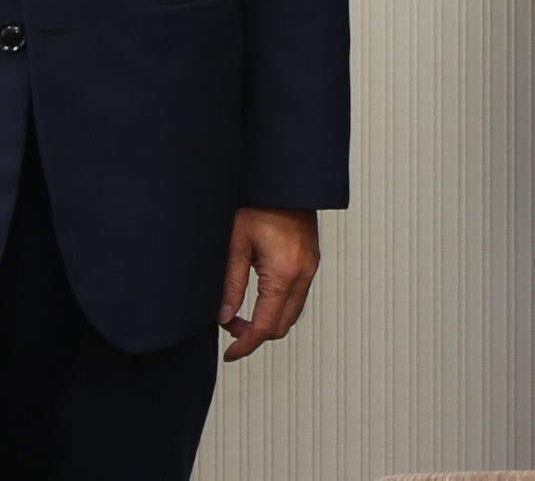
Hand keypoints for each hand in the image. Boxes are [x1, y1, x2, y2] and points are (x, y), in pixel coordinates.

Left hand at [217, 207, 320, 361]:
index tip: (231, 354)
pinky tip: (258, 297)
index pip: (266, 326)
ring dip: (268, 321)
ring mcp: (310, 268)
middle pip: (282, 326)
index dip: (246, 345)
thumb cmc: (260, 204)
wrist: (285, 181)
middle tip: (229, 325)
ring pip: (292, 313)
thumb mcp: (235, 244)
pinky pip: (298, 297)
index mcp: (284, 273)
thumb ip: (230, 284)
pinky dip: (278, 306)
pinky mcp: (311, 261)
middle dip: (255, 334)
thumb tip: (223, 316)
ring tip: (240, 312)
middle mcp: (303, 274)